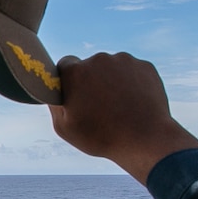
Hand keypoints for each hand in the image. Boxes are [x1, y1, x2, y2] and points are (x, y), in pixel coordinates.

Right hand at [49, 52, 197, 183]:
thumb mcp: (64, 128)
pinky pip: (133, 71)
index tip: (75, 95)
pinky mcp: (145, 66)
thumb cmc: (102, 137)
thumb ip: (54, 103)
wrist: (145, 139)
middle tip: (99, 106)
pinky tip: (133, 103)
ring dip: (112, 81)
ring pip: (113, 68)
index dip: (68, 80)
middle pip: (90, 66)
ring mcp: (124, 60)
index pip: (65, 65)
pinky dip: (132, 83)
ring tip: (119, 107)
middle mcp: (99, 59)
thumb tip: (52, 90)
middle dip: (92, 80)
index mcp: (75, 72)